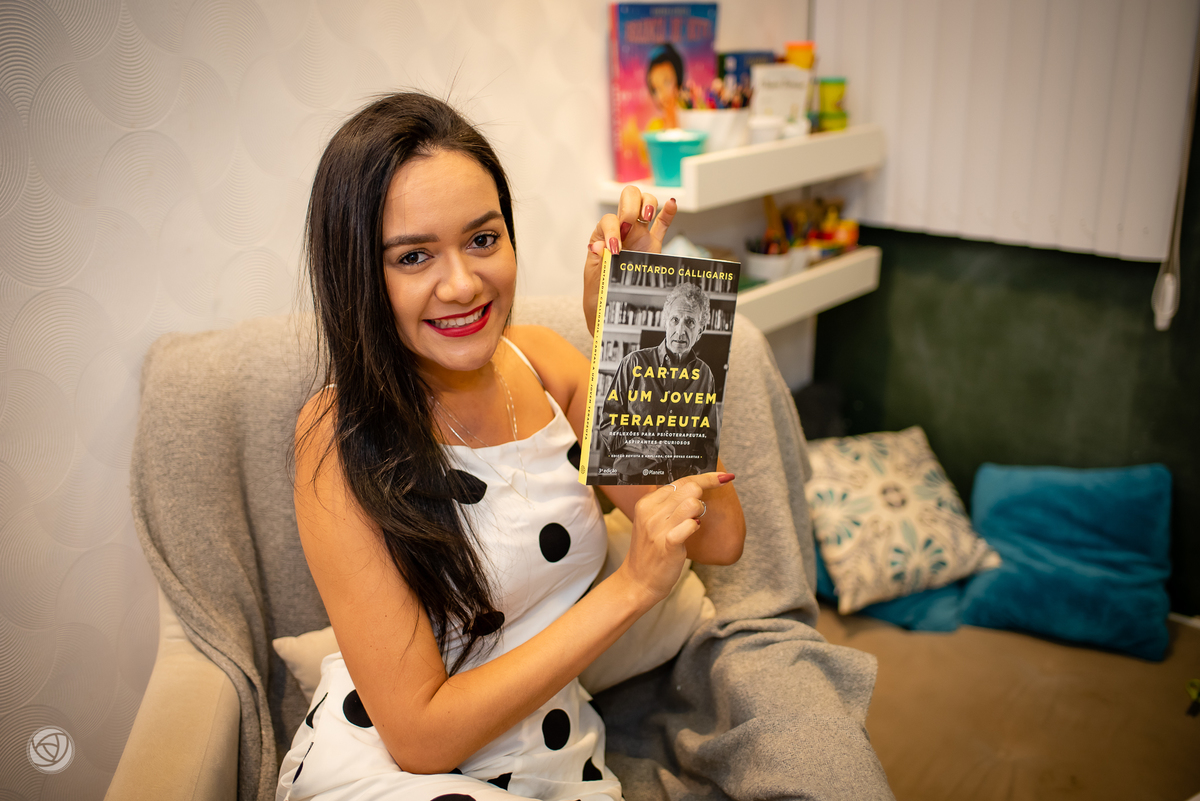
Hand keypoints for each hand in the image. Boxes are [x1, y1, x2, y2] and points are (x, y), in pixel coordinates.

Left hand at [584, 187, 677, 334]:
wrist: (610, 312)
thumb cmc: (599, 296)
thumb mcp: (595, 280)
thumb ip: (599, 262)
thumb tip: (599, 245)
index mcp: (602, 236)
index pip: (608, 220)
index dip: (612, 230)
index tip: (616, 249)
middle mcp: (621, 231)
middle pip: (627, 199)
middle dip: (630, 206)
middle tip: (631, 224)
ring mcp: (639, 236)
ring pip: (645, 204)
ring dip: (647, 204)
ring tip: (646, 217)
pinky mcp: (653, 245)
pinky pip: (662, 224)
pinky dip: (668, 212)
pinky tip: (671, 204)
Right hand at [618, 471, 722, 604]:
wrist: (638, 581)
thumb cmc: (651, 551)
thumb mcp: (652, 522)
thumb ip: (667, 505)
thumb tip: (695, 487)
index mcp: (646, 503)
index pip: (679, 480)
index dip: (705, 477)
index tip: (723, 477)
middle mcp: (650, 512)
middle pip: (688, 487)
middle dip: (704, 494)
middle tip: (701, 509)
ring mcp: (658, 528)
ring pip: (692, 503)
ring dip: (699, 511)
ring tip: (693, 523)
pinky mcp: (668, 543)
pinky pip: (691, 525)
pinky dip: (695, 526)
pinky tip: (692, 531)